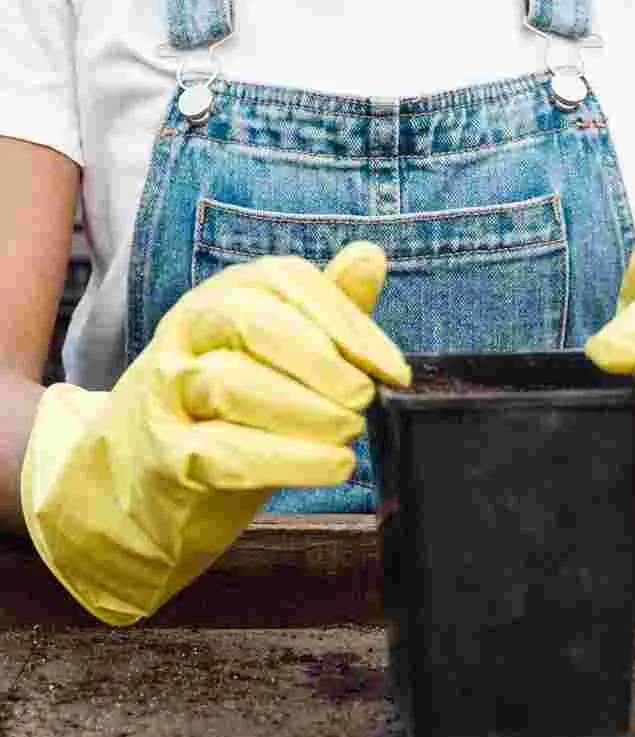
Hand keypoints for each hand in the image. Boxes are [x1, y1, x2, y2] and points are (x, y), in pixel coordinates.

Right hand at [21, 243, 409, 625]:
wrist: (141, 480)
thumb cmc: (231, 406)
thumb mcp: (279, 351)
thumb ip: (326, 309)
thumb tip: (370, 255)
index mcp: (224, 296)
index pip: (286, 281)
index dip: (347, 323)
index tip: (392, 369)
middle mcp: (188, 333)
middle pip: (252, 323)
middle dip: (321, 361)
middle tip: (363, 398)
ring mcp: (167, 393)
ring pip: (232, 385)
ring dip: (307, 412)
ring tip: (349, 433)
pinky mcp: (164, 456)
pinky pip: (223, 451)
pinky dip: (289, 460)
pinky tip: (333, 465)